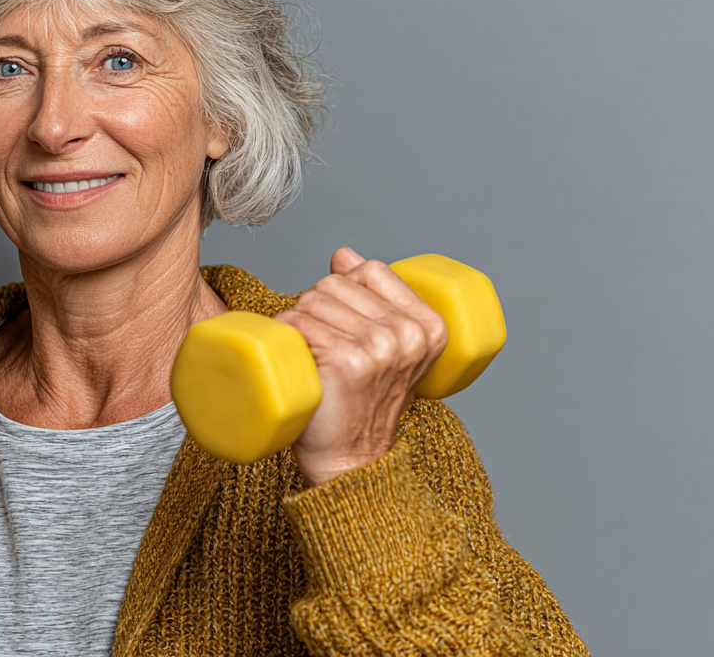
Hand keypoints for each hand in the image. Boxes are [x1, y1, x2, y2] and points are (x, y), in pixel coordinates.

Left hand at [275, 247, 447, 486]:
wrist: (351, 460)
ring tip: (309, 358)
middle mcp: (409, 335)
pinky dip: (283, 337)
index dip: (343, 287)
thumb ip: (371, 296)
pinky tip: (295, 362)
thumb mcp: (383, 347)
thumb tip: (343, 254)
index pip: (371, 270)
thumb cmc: (360, 403)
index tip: (341, 322)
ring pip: (310, 301)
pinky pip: (296, 323)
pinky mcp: (347, 361)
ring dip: (295, 325)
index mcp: (429, 326)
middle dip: (313, 308)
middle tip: (319, 348)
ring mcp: (380, 347)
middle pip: (334, 285)